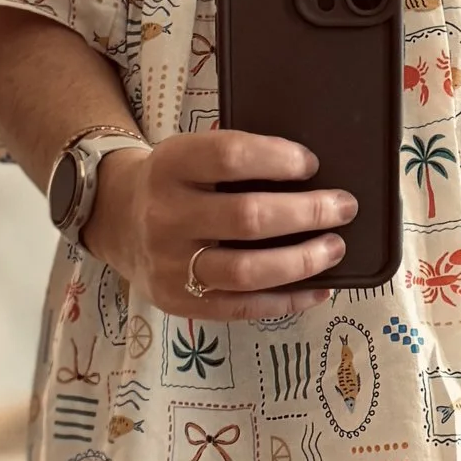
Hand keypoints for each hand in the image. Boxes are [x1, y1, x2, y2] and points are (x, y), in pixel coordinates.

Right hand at [87, 132, 355, 321]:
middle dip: (307, 213)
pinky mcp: (179, 302)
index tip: (311, 164)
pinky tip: (318, 288)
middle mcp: (165, 216)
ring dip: (302, 261)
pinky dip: (288, 300)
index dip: (277, 159)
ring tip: (335, 248)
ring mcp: (169, 265)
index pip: (229, 156)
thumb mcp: (189, 153)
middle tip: (343, 207)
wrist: (116, 219)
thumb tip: (312, 176)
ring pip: (247, 270)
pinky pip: (242, 307)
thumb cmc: (174, 182)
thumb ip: (235, 160)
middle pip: (247, 217)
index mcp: (169, 166)